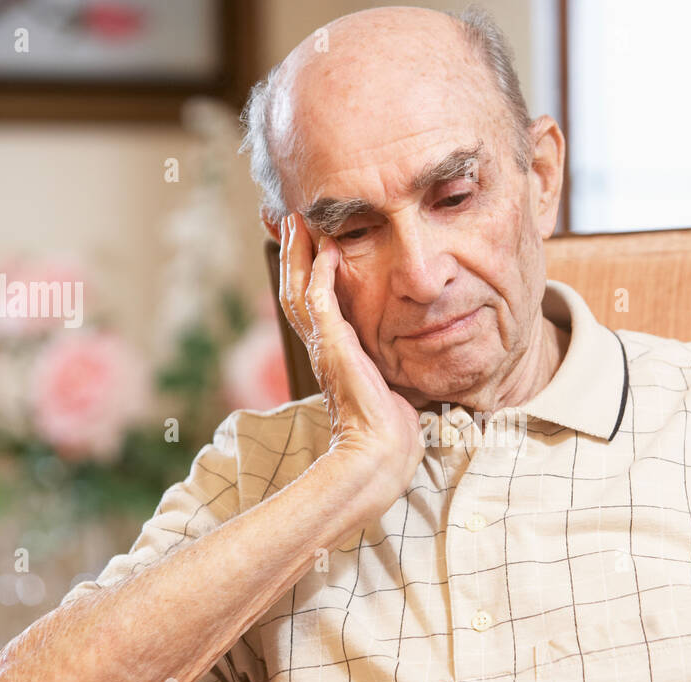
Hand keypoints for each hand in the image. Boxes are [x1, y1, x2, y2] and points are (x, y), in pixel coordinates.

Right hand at [278, 212, 424, 513]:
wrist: (380, 452)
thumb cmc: (388, 428)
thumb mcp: (384, 384)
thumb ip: (383, 363)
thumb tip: (400, 355)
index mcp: (329, 355)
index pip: (309, 304)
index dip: (303, 272)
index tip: (307, 243)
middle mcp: (320, 348)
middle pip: (294, 290)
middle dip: (291, 253)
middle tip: (290, 220)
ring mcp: (324, 348)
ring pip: (299, 290)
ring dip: (298, 255)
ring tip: (299, 223)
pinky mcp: (334, 348)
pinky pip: (320, 302)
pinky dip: (321, 275)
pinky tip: (329, 251)